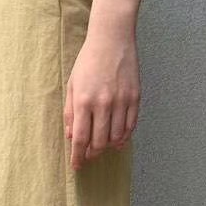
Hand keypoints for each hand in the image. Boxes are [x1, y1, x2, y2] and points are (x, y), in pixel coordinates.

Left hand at [63, 26, 139, 169]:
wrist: (112, 39)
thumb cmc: (88, 61)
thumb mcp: (72, 85)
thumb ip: (71, 112)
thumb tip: (71, 136)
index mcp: (84, 101)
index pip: (80, 139)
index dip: (78, 156)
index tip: (76, 166)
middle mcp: (103, 104)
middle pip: (99, 142)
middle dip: (93, 154)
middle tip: (89, 156)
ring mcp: (121, 101)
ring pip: (116, 137)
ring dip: (108, 146)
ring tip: (103, 147)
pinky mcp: (135, 97)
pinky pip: (130, 125)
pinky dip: (124, 137)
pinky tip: (119, 140)